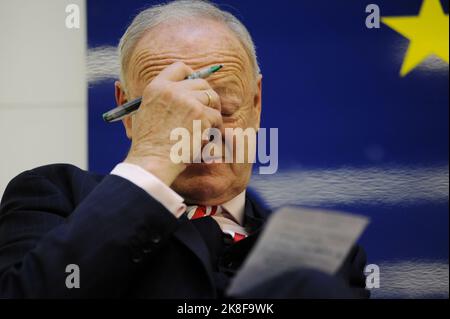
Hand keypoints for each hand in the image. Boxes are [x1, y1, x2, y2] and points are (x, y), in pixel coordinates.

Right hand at [125, 62, 222, 185]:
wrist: (152, 160)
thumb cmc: (148, 144)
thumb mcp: (146, 112)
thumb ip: (162, 98)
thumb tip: (181, 91)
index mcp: (156, 87)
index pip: (179, 67)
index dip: (191, 75)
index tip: (196, 87)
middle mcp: (172, 90)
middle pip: (201, 83)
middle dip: (207, 96)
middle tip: (207, 111)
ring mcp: (187, 101)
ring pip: (212, 98)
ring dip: (213, 113)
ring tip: (206, 127)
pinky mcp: (200, 115)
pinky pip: (217, 117)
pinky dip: (215, 128)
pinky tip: (206, 137)